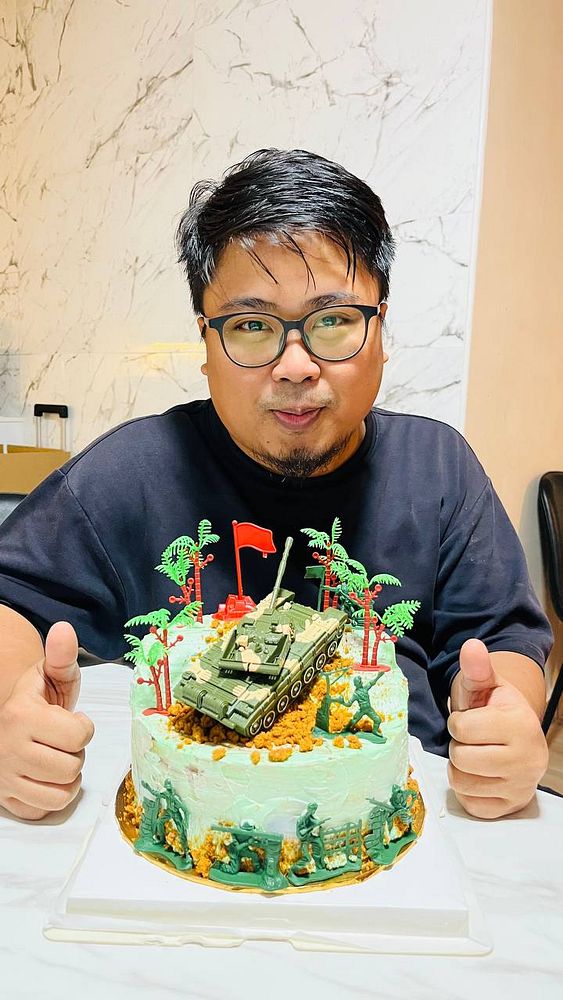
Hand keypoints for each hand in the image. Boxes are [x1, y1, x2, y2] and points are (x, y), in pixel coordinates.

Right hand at [0, 622, 94, 819]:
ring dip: (68, 778)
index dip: (83, 728)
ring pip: (60, 794)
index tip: (70, 719)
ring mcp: (5, 777)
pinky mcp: (6, 799)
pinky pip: (44, 810)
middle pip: (71, 767)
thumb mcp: (50, 673)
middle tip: (63, 742)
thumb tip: (64, 629)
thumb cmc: (38, 698)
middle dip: (75, 754)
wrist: (10, 720)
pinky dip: (52, 799)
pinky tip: (46, 778)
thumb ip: (61, 655)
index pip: (78, 735)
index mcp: (21, 715)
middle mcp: (9, 749)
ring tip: (58, 758)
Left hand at [448, 638, 548, 818]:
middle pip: (461, 758)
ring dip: (460, 769)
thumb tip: (471, 646)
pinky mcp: (510, 807)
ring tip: (475, 756)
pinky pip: (470, 805)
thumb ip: (476, 668)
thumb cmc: (494, 709)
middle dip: (459, 747)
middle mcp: (527, 759)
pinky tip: (480, 776)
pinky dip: (468, 792)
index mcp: (520, 724)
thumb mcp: (486, 685)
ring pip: (462, 783)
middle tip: (473, 741)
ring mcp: (520, 787)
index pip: (461, 729)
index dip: (458, 723)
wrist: (515, 737)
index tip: (470, 720)